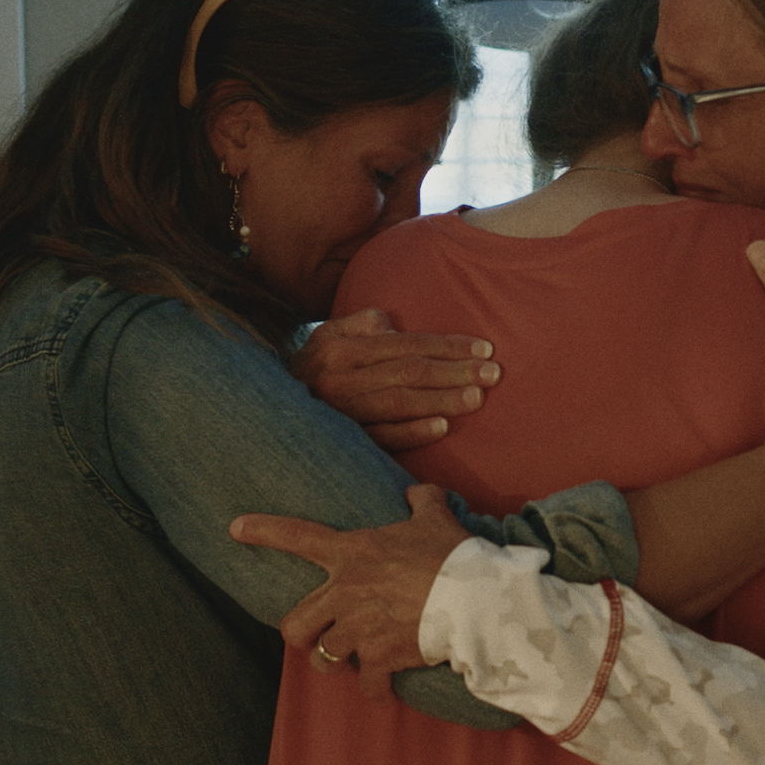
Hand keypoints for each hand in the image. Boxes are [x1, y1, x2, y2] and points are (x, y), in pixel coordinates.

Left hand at [229, 484, 471, 700]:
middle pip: (294, 624)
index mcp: (353, 554)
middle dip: (300, 634)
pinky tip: (383, 690)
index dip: (263, 531)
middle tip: (314, 635)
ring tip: (352, 661)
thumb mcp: (435, 518)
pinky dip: (374, 690)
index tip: (235, 528)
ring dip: (335, 662)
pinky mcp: (378, 659)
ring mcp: (358, 630)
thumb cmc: (453, 555)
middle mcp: (345, 593)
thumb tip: (414, 492)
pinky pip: (365, 685)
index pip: (297, 536)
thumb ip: (421, 500)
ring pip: (323, 658)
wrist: (474, 601)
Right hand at [291, 308, 500, 450]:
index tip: (484, 349)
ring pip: (400, 404)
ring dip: (442, 400)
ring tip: (478, 397)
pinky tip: (442, 427)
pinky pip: (382, 437)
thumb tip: (392, 323)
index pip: (406, 345)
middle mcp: (342, 379)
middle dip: (455, 372)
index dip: (447, 346)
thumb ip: (362, 323)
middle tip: (494, 373)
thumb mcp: (328, 334)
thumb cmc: (312, 368)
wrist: (269, 412)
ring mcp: (343, 413)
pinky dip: (412, 432)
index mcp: (342, 349)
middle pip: (409, 373)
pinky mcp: (346, 441)